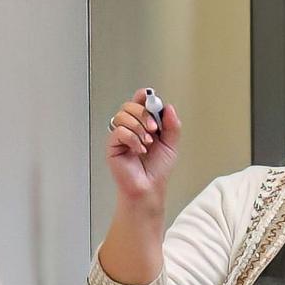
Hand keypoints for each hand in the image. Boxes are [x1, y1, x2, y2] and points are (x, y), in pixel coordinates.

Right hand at [106, 89, 179, 208]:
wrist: (149, 187)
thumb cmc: (157, 169)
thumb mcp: (171, 144)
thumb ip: (172, 126)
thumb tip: (169, 107)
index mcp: (143, 124)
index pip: (139, 103)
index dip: (143, 97)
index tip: (151, 99)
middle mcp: (130, 127)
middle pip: (129, 106)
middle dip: (143, 113)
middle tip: (154, 128)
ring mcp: (120, 136)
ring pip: (123, 116)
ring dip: (139, 127)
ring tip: (148, 142)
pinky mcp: (112, 145)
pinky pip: (119, 131)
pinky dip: (133, 139)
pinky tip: (139, 150)